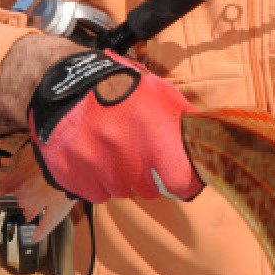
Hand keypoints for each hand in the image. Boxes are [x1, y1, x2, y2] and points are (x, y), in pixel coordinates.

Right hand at [28, 49, 201, 202]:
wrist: (64, 81)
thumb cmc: (118, 86)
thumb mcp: (161, 96)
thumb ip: (186, 125)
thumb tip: (210, 148)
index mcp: (153, 132)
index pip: (181, 183)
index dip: (180, 179)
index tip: (174, 172)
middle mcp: (124, 151)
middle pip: (149, 191)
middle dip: (147, 175)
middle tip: (133, 148)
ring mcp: (95, 164)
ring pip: (121, 192)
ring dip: (119, 177)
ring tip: (110, 147)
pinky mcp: (71, 173)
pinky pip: (96, 193)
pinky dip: (96, 180)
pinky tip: (93, 154)